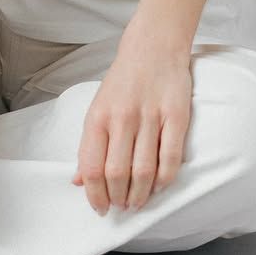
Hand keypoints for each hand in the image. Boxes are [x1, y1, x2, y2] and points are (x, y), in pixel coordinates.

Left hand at [72, 37, 193, 213]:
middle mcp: (122, 118)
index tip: (100, 208)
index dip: (95, 195)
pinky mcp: (176, 116)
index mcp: (98, 117)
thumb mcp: (97, 108)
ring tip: (138, 202)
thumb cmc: (123, 81)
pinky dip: (165, 180)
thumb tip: (78, 181)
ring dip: (141, 194)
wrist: (153, 46)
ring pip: (144, 170)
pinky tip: (160, 187)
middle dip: (118, 198)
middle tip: (122, 207)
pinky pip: (171, 157)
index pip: (91, 167)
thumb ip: (89, 146)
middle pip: (117, 173)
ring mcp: (150, 117)